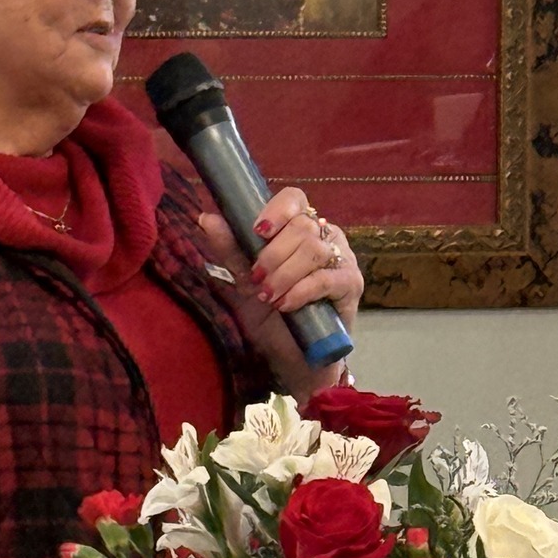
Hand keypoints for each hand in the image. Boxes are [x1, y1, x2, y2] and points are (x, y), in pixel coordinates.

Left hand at [198, 188, 363, 398]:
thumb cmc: (271, 318)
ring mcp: (343, 259)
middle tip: (258, 281)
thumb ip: (230, 249)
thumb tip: (205, 217)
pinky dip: (301, 291)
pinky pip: (327, 278)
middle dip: (273, 255)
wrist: (294, 359)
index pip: (294, 199)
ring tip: (270, 297)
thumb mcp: (244, 283)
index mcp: (300, 229)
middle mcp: (325, 237)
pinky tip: (287, 305)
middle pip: (302, 225)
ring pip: (314, 249)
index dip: (276, 211)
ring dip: (284, 274)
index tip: (257, 232)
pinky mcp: (352, 285)